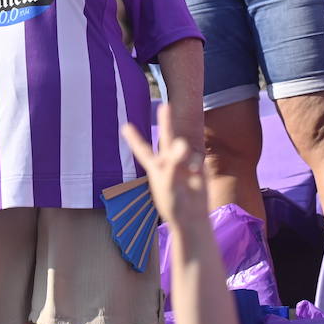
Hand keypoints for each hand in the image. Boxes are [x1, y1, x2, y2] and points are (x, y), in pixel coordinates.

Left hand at [122, 102, 208, 227]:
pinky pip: (197, 160)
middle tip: (165, 105)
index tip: (125, 126)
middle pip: (166, 138)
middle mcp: (168, 162)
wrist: (192, 218)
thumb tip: (182, 142)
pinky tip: (196, 177)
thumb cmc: (173, 202)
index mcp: (155, 167)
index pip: (142, 150)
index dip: (135, 138)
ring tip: (183, 154)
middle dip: (166, 122)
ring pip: (182, 147)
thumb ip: (173, 161)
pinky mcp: (198, 167)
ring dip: (181, 150)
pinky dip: (196, 167)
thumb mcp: (167, 182)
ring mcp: (184, 164)